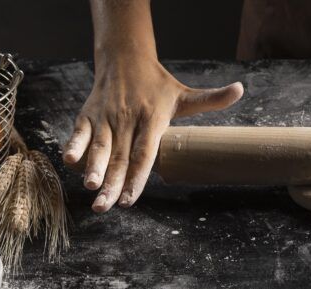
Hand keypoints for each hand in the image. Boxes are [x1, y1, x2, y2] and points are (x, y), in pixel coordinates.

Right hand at [63, 57, 242, 212]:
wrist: (126, 59)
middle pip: (119, 157)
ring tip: (90, 187)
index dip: (137, 177)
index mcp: (152, 119)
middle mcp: (127, 120)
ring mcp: (106, 117)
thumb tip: (241, 90)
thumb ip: (211, 99)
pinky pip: (80, 132)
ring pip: (99, 147)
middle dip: (111, 183)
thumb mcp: (184, 94)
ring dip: (93, 168)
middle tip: (105, 207)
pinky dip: (74, 145)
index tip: (130, 199)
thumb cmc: (159, 85)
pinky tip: (69, 163)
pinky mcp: (88, 114)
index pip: (144, 154)